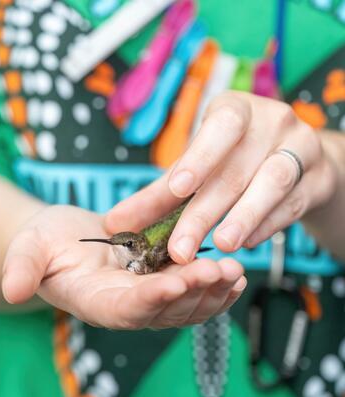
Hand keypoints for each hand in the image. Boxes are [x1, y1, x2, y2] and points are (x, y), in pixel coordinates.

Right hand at [2, 205, 245, 328]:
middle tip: (223, 270)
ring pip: (184, 306)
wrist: (65, 240)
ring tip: (236, 271)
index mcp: (94, 302)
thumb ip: (22, 268)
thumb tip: (11, 291)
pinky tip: (234, 275)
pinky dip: (213, 287)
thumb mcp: (28, 247)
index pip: (126, 309)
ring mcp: (146, 297)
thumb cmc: (45, 242)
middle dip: (195, 292)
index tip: (176, 282)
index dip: (150, 299)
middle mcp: (125, 307)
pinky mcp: (159, 283)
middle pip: (164, 310)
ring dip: (212, 291)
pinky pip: (191, 293)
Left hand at [105, 91, 337, 263]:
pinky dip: (268, 225)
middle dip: (205, 211)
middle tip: (180, 248)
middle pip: (236, 168)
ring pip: (273, 181)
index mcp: (236, 111)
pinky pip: (294, 203)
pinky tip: (246, 243)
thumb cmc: (234, 159)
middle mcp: (272, 122)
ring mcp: (301, 147)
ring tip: (221, 244)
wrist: (296, 158)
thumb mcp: (197, 168)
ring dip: (244, 216)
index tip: (177, 188)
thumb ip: (158, 195)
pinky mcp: (319, 178)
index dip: (200, 156)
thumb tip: (115, 223)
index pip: (221, 125)